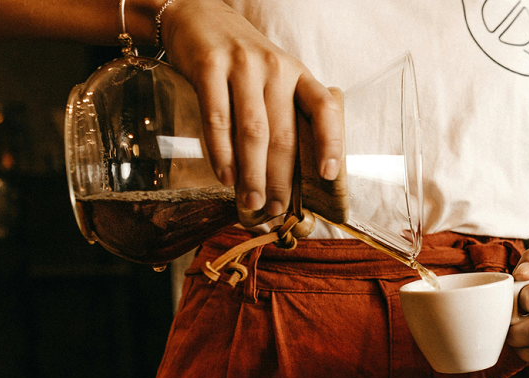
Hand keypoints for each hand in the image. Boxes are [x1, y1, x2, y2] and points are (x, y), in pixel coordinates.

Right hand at [160, 0, 342, 224]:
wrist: (198, 17)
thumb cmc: (241, 62)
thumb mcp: (273, 78)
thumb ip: (283, 114)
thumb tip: (287, 176)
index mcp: (298, 75)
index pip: (324, 109)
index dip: (331, 142)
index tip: (328, 174)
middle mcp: (276, 69)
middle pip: (283, 133)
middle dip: (281, 177)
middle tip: (276, 207)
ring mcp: (242, 66)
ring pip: (252, 131)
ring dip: (253, 173)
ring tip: (252, 201)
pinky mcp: (209, 67)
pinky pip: (217, 118)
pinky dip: (222, 153)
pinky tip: (225, 176)